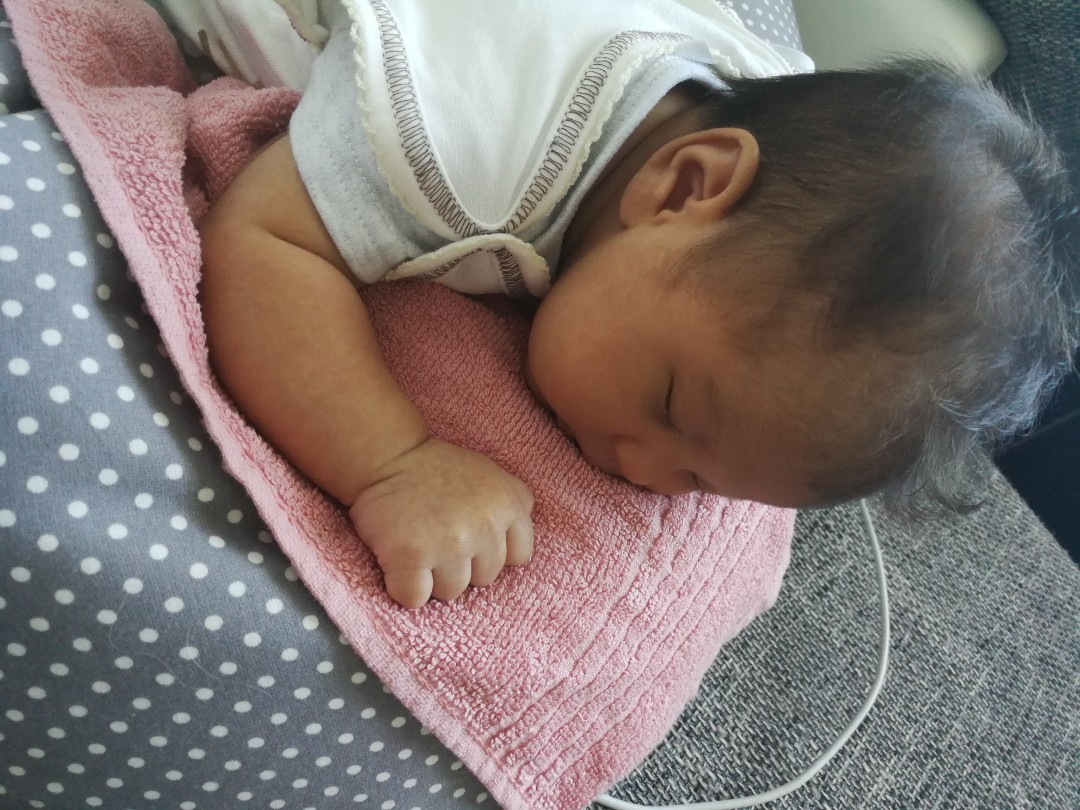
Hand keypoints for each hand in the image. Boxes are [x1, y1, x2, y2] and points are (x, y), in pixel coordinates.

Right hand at [348, 438, 534, 607]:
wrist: (388, 457)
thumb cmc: (439, 469)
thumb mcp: (491, 474)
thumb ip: (514, 504)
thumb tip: (521, 549)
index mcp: (508, 504)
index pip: (519, 556)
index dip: (493, 552)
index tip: (473, 541)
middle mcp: (484, 526)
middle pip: (484, 579)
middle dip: (462, 565)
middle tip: (439, 539)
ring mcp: (448, 544)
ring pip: (451, 592)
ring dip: (432, 578)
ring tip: (419, 547)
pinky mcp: (410, 557)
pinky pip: (415, 598)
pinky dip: (403, 588)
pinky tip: (399, 564)